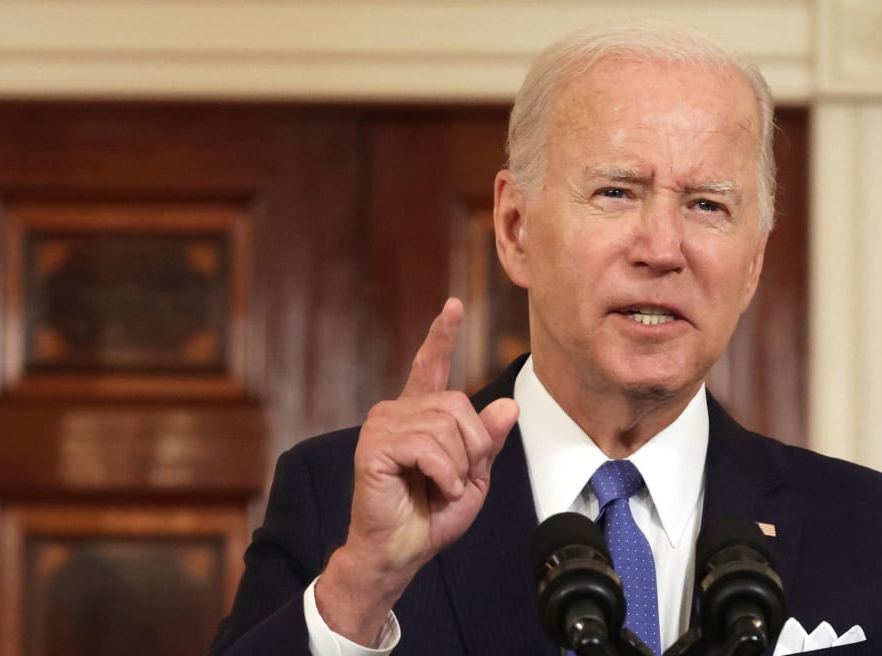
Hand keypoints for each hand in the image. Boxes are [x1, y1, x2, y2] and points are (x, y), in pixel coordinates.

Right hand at [315, 298, 519, 643]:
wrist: (402, 551)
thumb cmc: (431, 516)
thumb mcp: (474, 477)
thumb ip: (487, 442)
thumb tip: (507, 406)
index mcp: (420, 415)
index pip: (431, 365)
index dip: (443, 334)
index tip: (454, 305)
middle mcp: (397, 412)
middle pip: (457, 404)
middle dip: (473, 447)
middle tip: (457, 478)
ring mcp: (382, 426)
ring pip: (445, 425)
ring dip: (458, 465)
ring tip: (442, 487)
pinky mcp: (374, 446)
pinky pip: (428, 446)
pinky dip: (444, 473)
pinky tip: (435, 488)